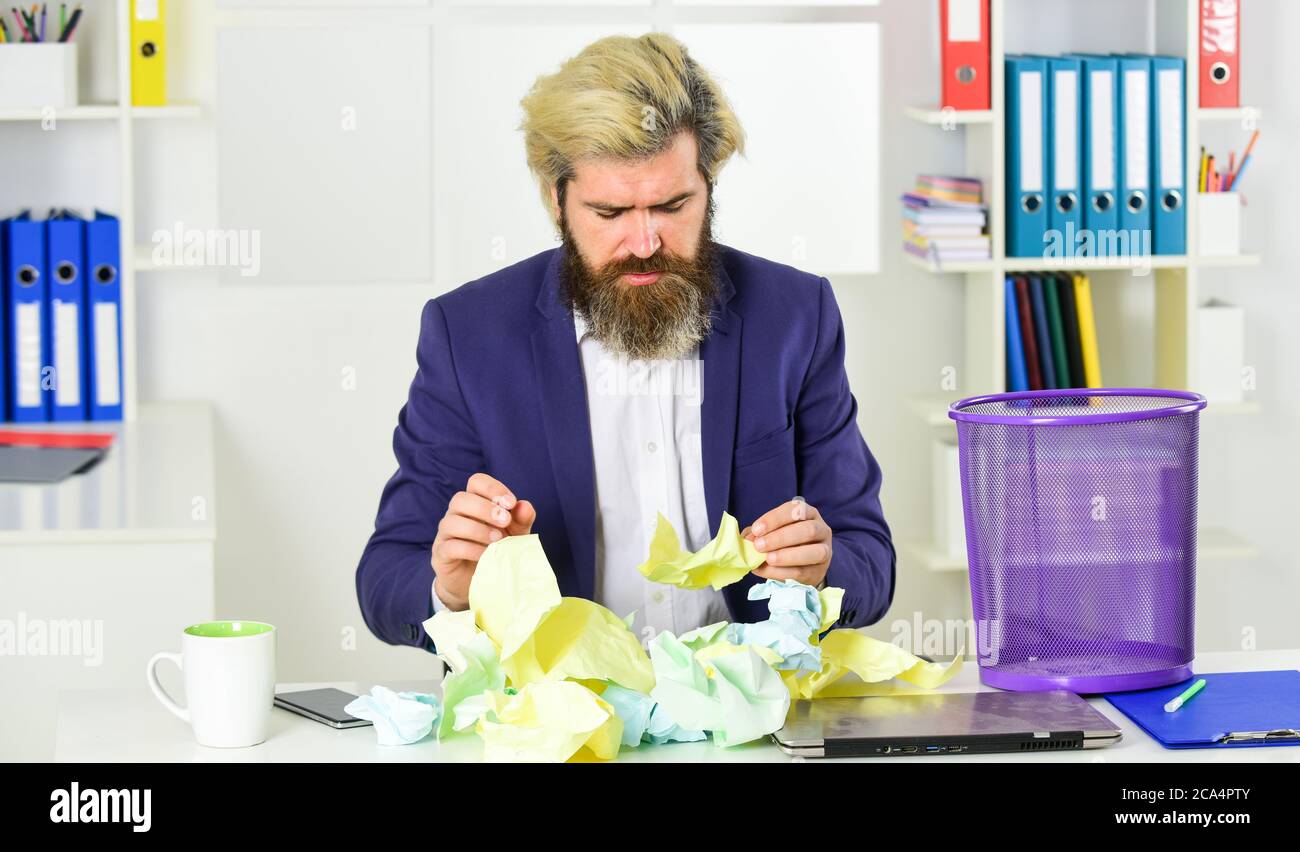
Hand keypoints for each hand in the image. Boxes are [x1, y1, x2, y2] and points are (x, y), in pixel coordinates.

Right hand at [432, 473, 534, 610]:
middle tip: (505, 521)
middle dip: (484, 508)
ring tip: (498, 540)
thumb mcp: (515, 534)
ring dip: (478, 529)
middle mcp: (456, 514)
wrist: (479, 581)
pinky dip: (470, 548)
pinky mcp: (441, 554)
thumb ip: (521, 520)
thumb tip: (525, 506)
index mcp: (474, 502)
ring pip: (452, 522)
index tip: (511, 503)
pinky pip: (450, 546)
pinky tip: (486, 555)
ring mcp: (446, 533)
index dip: (493, 488)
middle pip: (460, 499)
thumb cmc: (497, 550)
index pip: (476, 481)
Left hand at [742, 498, 831, 587]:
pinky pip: (804, 571)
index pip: (795, 510)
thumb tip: (746, 540)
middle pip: (808, 530)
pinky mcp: (819, 571)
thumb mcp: (772, 532)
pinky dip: (783, 572)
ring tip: (768, 559)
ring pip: (814, 551)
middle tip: (759, 546)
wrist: (801, 565)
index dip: (775, 519)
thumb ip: (758, 533)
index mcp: (808, 513)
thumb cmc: (785, 543)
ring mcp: (825, 550)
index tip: (756, 529)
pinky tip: (768, 570)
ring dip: (787, 555)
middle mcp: (821, 529)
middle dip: (781, 537)